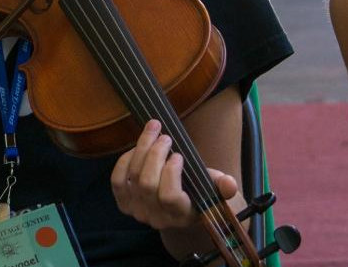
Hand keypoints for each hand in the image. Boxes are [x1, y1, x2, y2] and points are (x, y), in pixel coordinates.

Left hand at [111, 120, 237, 231]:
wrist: (180, 206)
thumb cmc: (199, 192)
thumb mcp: (214, 189)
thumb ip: (223, 187)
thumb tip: (229, 184)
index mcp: (181, 216)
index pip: (169, 197)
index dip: (170, 172)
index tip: (179, 155)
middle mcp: (157, 217)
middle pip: (147, 183)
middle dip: (155, 154)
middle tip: (165, 136)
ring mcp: (138, 211)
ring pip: (133, 177)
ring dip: (141, 149)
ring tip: (153, 130)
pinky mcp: (124, 203)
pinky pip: (117, 180)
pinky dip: (125, 160)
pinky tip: (137, 147)